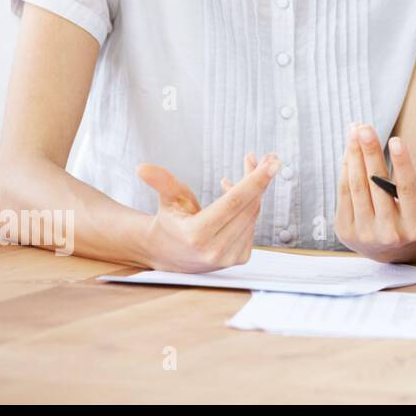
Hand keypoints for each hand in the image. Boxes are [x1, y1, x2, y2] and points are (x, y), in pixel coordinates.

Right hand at [137, 152, 278, 272]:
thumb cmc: (170, 222)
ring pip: (253, 214)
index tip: (273, 163)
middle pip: (248, 206)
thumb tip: (142, 167)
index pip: (234, 202)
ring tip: (250, 165)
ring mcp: (229, 257)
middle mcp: (215, 250)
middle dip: (260, 179)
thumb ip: (160, 182)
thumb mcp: (167, 200)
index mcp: (196, 235)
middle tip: (269, 157)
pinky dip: (250, 205)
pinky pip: (252, 224)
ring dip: (256, 189)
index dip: (255, 180)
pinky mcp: (239, 258)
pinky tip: (239, 191)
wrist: (169, 253)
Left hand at [335, 122, 415, 262]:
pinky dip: (346, 169)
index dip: (402, 165)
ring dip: (354, 155)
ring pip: (358, 187)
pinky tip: (349, 150)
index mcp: (415, 227)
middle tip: (366, 127)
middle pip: (377, 186)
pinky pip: (345, 193)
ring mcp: (364, 234)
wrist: (393, 252)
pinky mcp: (345, 230)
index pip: (408, 191)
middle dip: (370, 152)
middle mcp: (389, 234)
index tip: (397, 140)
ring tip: (356, 130)